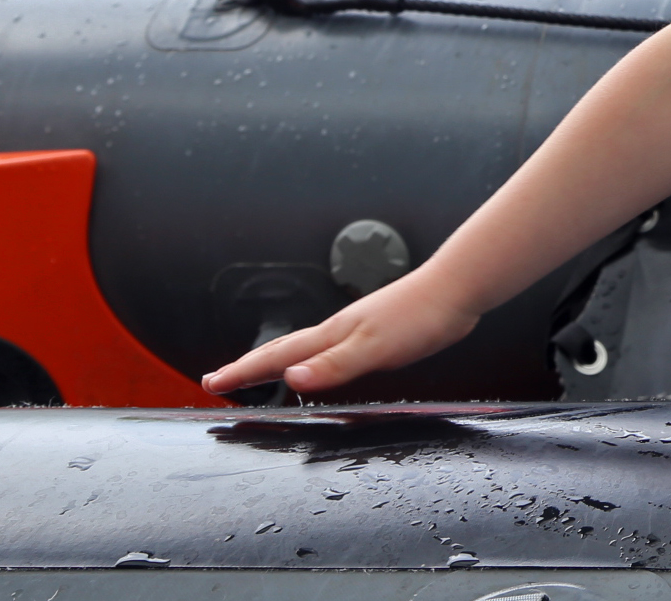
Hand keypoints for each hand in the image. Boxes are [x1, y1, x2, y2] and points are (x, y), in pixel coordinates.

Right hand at [203, 271, 478, 396]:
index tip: (211, 382)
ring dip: (278, 363)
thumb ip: (335, 365)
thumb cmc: (421, 316)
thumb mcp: (375, 348)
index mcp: (332, 335)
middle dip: (250, 367)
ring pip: (306, 349)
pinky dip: (313, 361)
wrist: (458, 288)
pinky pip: (331, 352)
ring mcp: (357, 330)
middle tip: (219, 380)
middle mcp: (338, 331)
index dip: (244, 372)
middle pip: (284, 351)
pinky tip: (322, 366)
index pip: (277, 357)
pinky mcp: (377, 335)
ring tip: (259, 374)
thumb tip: (292, 379)